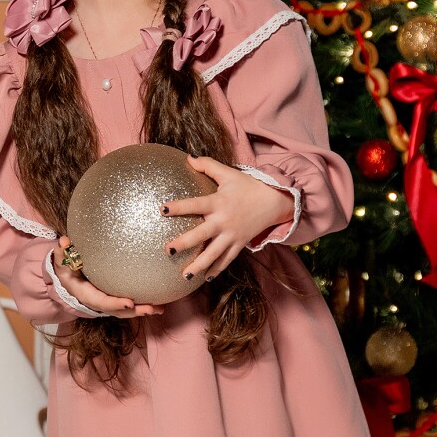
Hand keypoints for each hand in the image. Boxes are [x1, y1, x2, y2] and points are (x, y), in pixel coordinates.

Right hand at [52, 236, 164, 316]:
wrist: (67, 277)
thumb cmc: (65, 267)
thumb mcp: (61, 261)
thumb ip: (62, 252)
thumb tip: (64, 242)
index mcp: (86, 295)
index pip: (102, 302)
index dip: (115, 304)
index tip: (130, 303)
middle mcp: (98, 302)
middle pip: (118, 311)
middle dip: (135, 311)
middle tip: (151, 309)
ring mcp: (107, 302)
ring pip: (126, 311)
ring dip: (143, 311)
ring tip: (160, 309)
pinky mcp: (115, 299)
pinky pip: (130, 305)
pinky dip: (144, 306)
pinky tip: (160, 303)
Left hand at [162, 156, 294, 279]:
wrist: (274, 201)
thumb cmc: (248, 186)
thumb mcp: (228, 173)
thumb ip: (208, 165)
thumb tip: (188, 157)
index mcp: (218, 203)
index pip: (195, 204)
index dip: (179, 207)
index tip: (162, 209)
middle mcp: (224, 221)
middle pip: (201, 235)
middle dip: (184, 243)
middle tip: (168, 250)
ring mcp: (232, 236)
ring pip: (214, 254)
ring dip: (199, 266)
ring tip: (184, 277)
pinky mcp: (239, 244)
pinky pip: (227, 260)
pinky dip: (216, 269)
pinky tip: (204, 278)